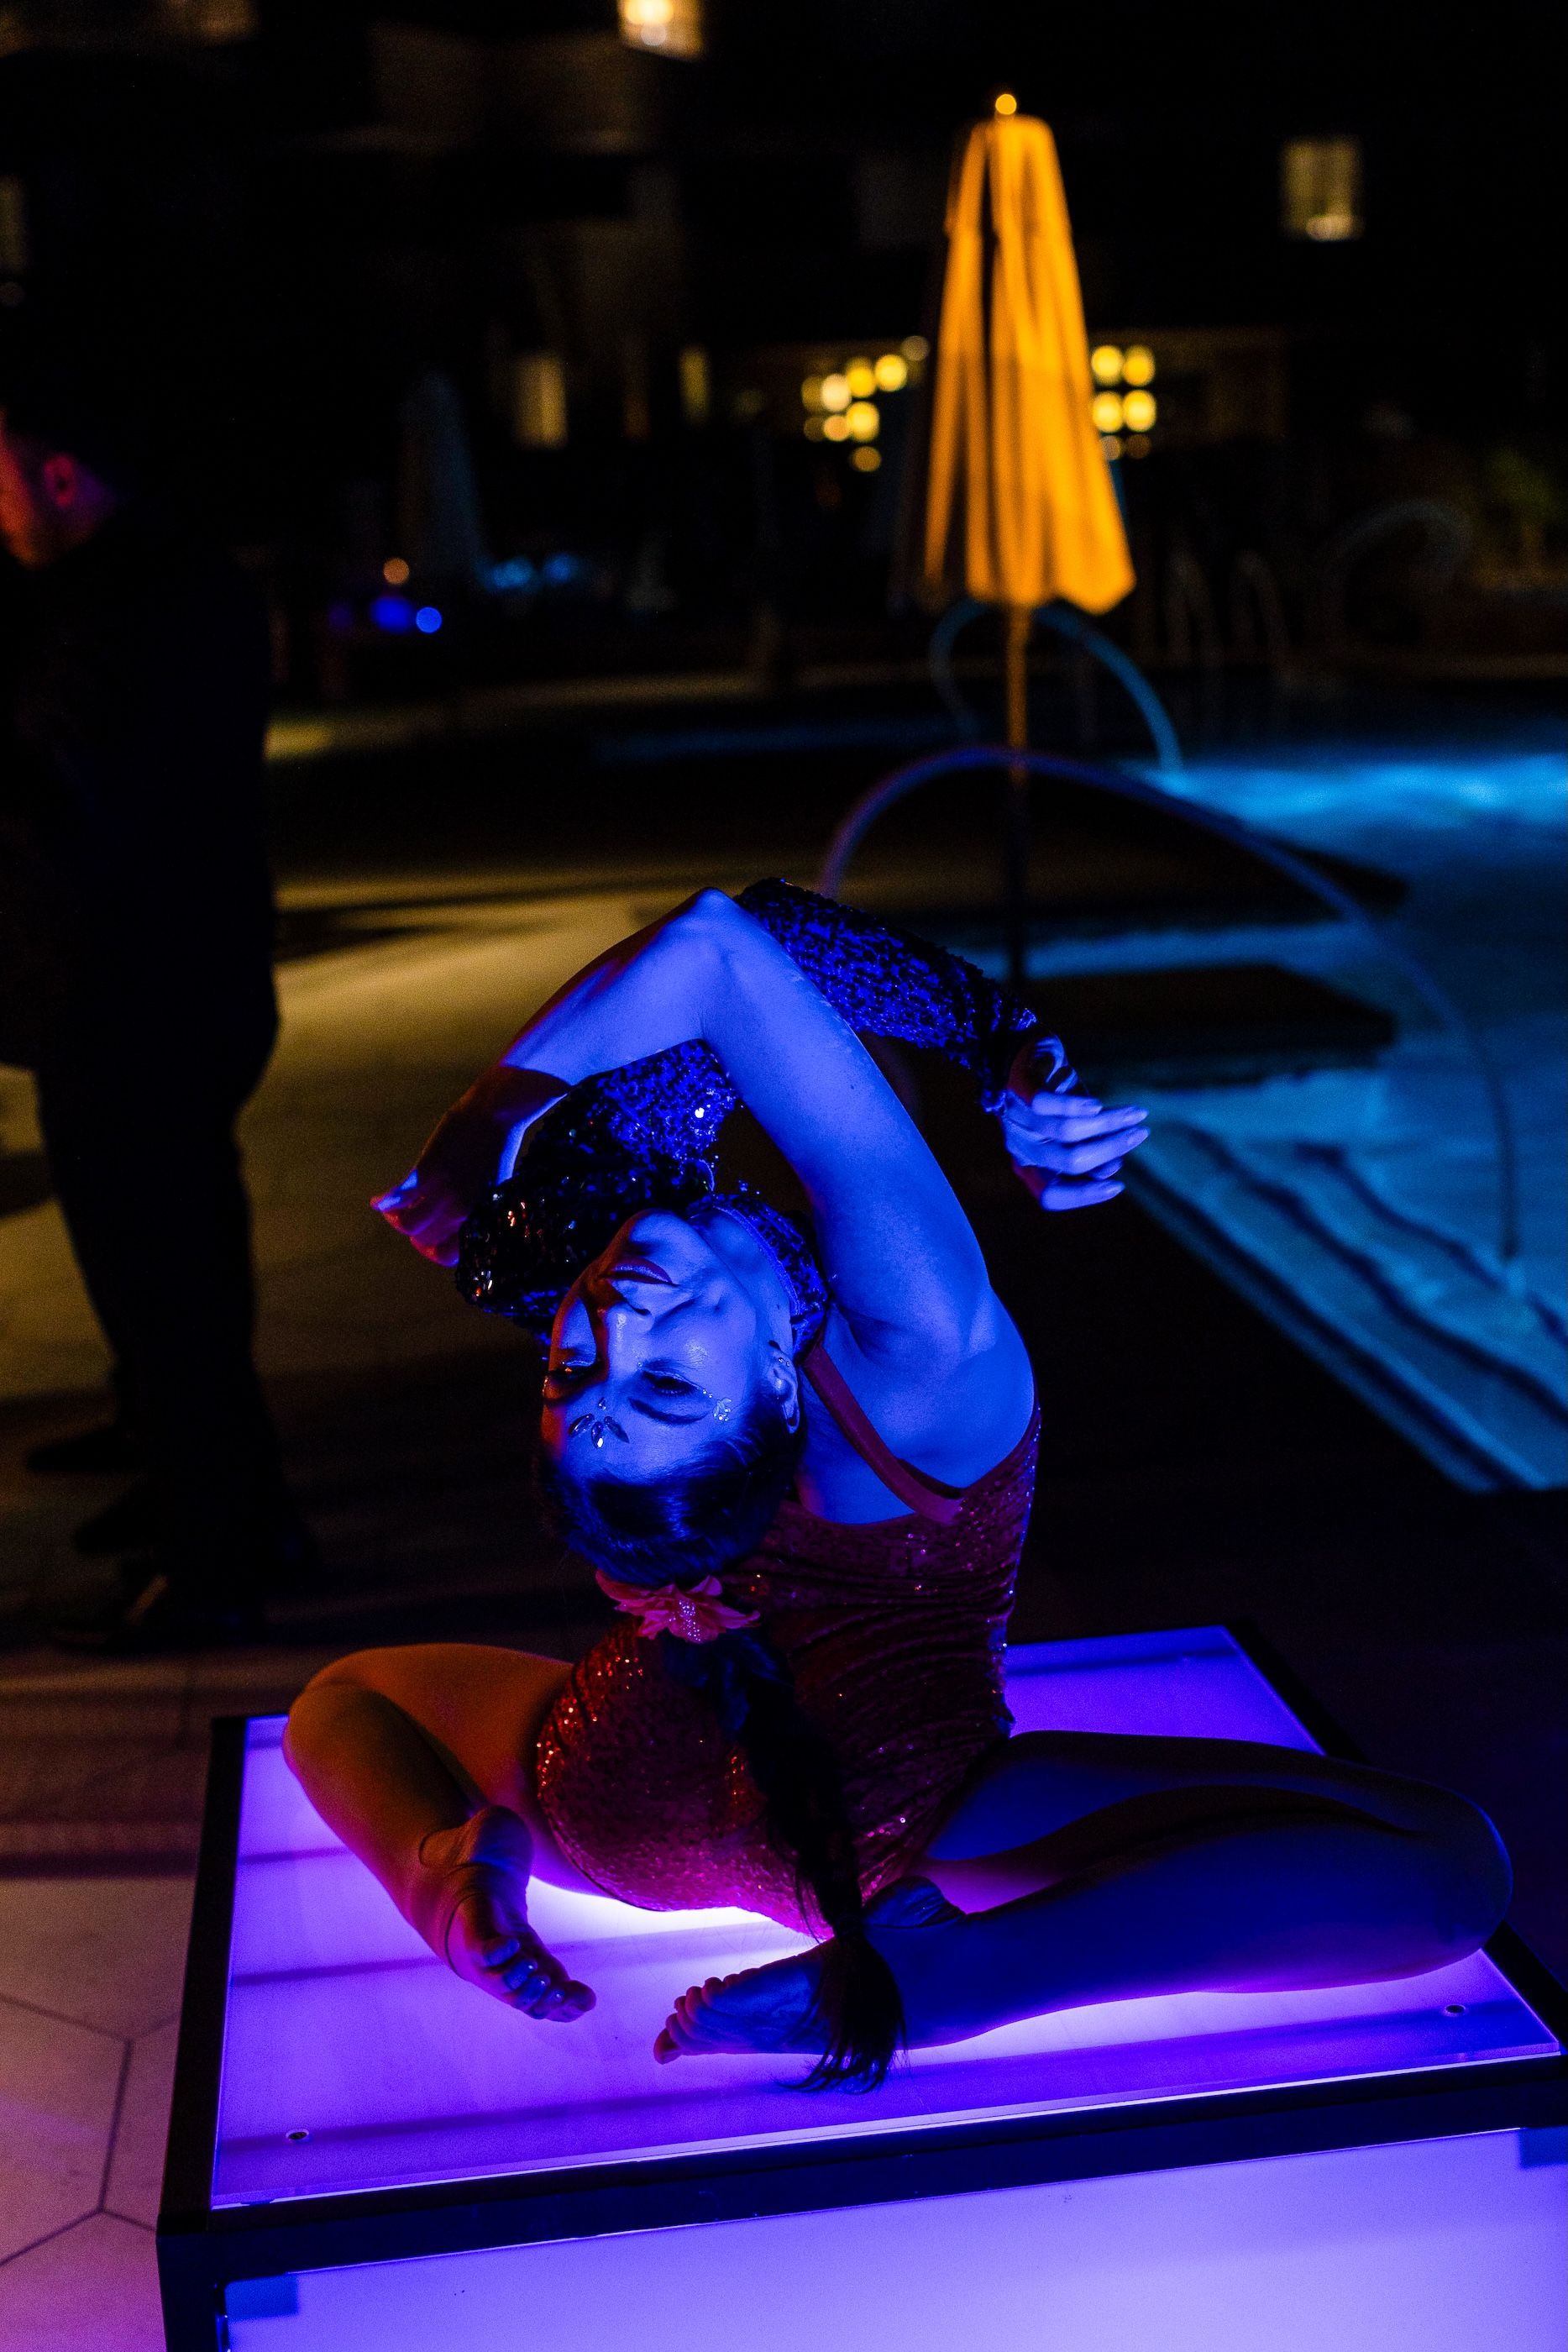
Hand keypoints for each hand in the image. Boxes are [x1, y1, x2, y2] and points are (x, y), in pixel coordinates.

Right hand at [372, 1066, 567, 1265]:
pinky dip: (384, 1201)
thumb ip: (476, 1211)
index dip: (433, 1250)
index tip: (428, 1239)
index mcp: (480, 1217)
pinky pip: (398, 1197)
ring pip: (407, 1224)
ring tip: (394, 1208)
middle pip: (422, 1239)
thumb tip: (459, 1228)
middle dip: (414, 1231)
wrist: (495, 1114)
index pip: (448, 1256)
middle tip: (410, 1214)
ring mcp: (444, 1192)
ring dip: (395, 1218)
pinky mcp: (428, 1171)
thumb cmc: (496, 1148)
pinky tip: (377, 1201)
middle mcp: (462, 1211)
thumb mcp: (493, 1188)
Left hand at [1001, 1037, 1147, 1211]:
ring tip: (1135, 1114)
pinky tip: (1096, 1104)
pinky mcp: (1018, 1085)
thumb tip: (1112, 1170)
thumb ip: (1088, 1151)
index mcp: (1028, 1164)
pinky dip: (1074, 1105)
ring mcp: (1015, 1116)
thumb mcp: (1073, 1130)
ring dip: (1108, 1122)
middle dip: (1110, 1150)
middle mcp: (1018, 1145)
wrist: (1018, 1049)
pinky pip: (1045, 1102)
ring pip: (1067, 1131)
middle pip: (1068, 1161)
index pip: (1049, 1195)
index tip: (1117, 1186)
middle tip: (1139, 1135)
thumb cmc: (1052, 1097)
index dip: (1083, 1196)